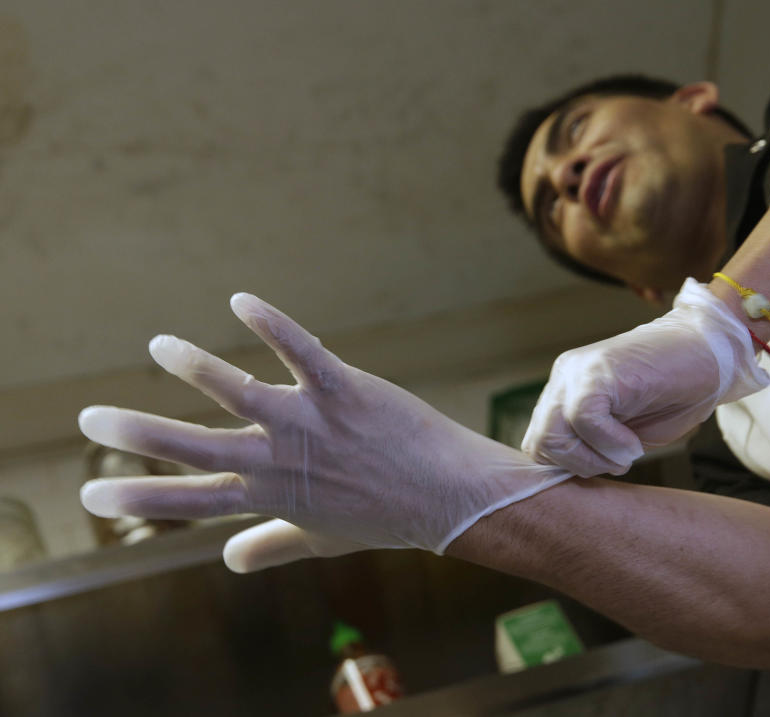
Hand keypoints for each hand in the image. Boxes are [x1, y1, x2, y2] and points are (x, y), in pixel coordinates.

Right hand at [79, 293, 570, 571]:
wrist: (448, 497)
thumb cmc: (385, 517)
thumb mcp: (322, 539)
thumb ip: (272, 545)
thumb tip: (230, 559)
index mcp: (270, 497)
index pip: (190, 500)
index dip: (138, 496)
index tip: (92, 491)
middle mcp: (279, 462)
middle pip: (193, 447)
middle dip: (136, 433)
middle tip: (87, 417)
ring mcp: (308, 424)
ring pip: (237, 390)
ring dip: (195, 367)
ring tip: (160, 345)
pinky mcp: (342, 390)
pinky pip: (299, 350)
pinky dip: (268, 323)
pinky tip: (239, 301)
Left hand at [521, 279, 769, 476]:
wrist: (713, 354)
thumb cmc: (674, 395)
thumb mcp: (624, 432)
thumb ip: (590, 446)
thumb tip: (566, 475)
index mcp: (566, 392)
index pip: (537, 443)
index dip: (567, 468)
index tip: (604, 468)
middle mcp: (565, 378)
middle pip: (539, 443)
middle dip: (578, 466)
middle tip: (618, 461)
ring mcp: (579, 371)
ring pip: (553, 435)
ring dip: (592, 458)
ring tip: (628, 450)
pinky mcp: (600, 370)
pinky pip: (583, 418)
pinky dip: (610, 442)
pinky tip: (634, 441)